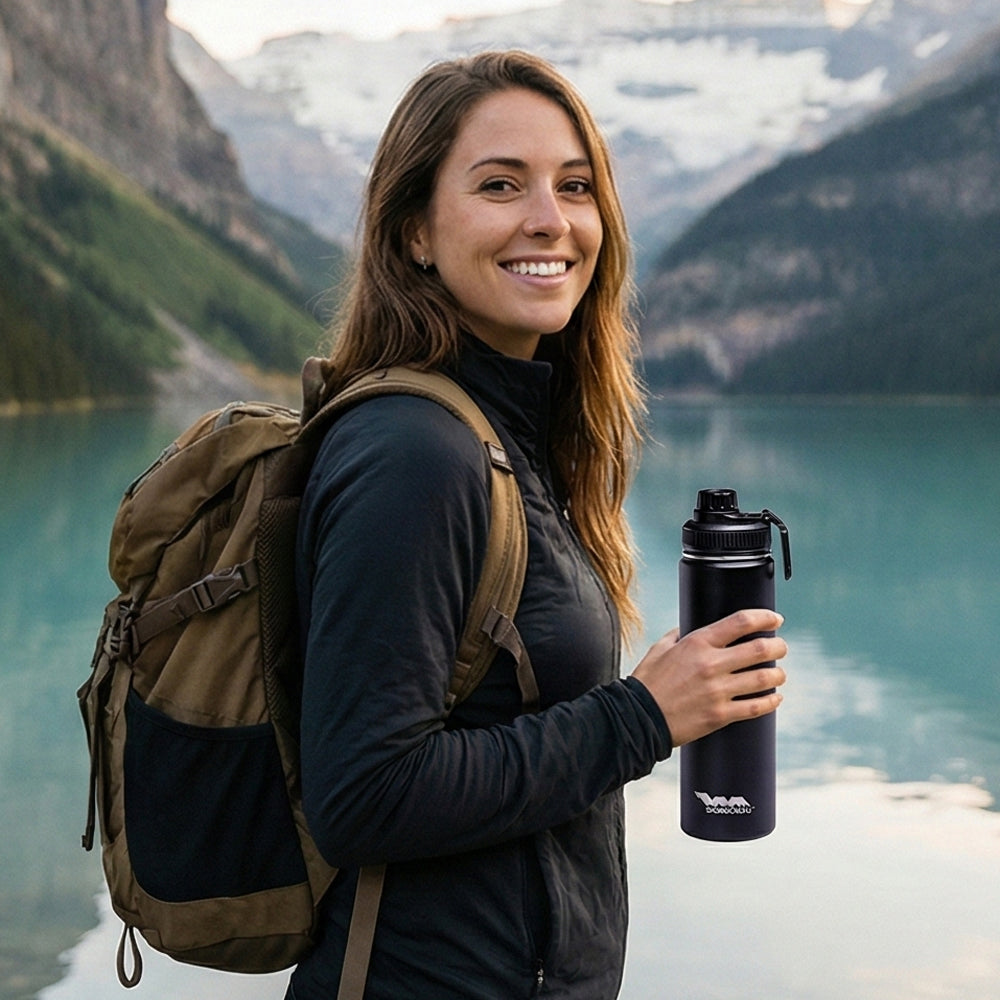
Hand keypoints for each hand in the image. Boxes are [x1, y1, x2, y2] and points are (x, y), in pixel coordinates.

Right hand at [630, 609, 787, 746]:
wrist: (638, 718)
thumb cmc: (647, 682)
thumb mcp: (660, 648)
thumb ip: (679, 635)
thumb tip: (690, 627)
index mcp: (697, 643)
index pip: (741, 622)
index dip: (764, 617)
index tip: (775, 619)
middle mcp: (711, 664)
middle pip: (760, 649)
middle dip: (778, 646)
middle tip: (780, 647)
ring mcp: (718, 691)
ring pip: (764, 678)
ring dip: (777, 674)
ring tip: (778, 674)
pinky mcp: (720, 715)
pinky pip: (756, 707)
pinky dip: (771, 701)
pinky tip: (775, 698)